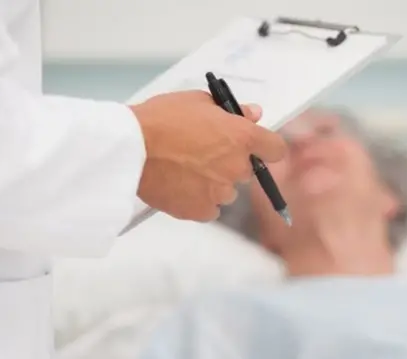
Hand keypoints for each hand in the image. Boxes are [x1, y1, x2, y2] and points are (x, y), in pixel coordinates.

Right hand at [130, 90, 286, 221]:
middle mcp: (237, 167)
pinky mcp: (201, 211)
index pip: (276, 149)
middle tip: (203, 154)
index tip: (255, 146)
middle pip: (247, 171)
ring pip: (227, 191)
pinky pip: (209, 208)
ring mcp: (220, 192)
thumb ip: (233, 110)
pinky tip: (180, 187)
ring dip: (214, 183)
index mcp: (242, 138)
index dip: (266, 148)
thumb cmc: (162, 118)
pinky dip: (199, 200)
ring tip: (186, 171)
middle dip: (231, 163)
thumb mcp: (198, 102)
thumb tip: (255, 114)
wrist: (131, 148)